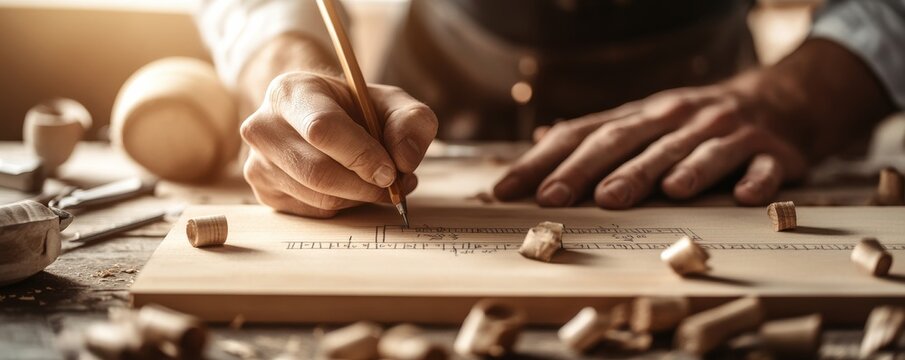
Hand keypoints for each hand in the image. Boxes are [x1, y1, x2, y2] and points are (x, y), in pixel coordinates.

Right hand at [241, 71, 437, 216]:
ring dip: (359, 197)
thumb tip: (404, 160)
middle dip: (365, 185)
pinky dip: (343, 207)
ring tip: (378, 183)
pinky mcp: (264, 192)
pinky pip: (313, 212)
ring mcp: (257, 163)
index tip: (390, 171)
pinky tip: (353, 189)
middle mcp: (262, 126)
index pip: (322, 129)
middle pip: (318, 171)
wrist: (319, 118)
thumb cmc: (355, 109)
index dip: (361, 155)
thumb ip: (411, 122)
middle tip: (393, 186)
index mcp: (290, 92)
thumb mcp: (391, 102)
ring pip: (318, 197)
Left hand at [493, 82, 808, 207]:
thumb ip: (597, 133)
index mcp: (642, 116)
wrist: (782, 100)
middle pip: (625, 142)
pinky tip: (740, 197)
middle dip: (585, 170)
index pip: (583, 135)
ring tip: (622, 196)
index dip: (543, 162)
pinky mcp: (770, 151)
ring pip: (688, 151)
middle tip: (553, 197)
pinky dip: (752, 181)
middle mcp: (676, 119)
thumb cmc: (695, 121)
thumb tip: (542, 140)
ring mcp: (724, 132)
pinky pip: (761, 166)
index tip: (508, 190)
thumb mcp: (644, 120)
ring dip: (657, 173)